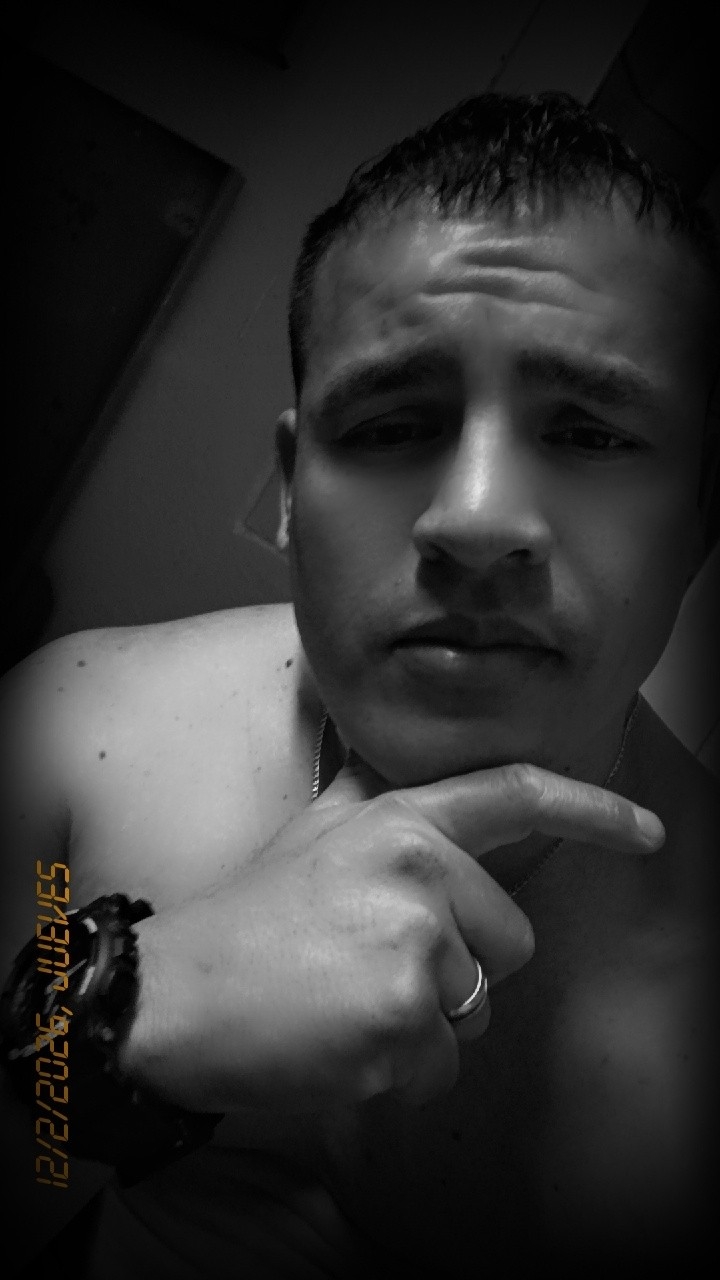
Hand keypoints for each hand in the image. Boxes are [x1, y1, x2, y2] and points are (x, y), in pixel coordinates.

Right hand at [121, 756, 663, 1111]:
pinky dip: (398, 1072)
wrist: (173, 995)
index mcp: (399, 819)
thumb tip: (389, 760)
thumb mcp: (309, 835)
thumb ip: (366, 797)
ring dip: (424, 1024)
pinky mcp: (404, 1013)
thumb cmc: (246, 921)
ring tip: (345, 1002)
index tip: (645, 830)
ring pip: (476, 1009)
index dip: (592, 811)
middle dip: (458, 971)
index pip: (515, 796)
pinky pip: (442, 1063)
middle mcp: (419, 867)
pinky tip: (338, 1041)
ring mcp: (415, 938)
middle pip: (509, 943)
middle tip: (368, 969)